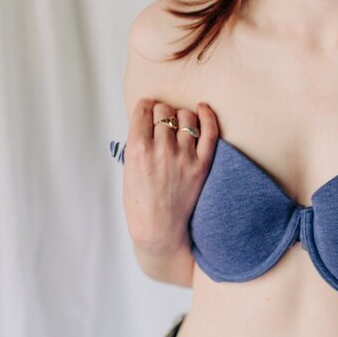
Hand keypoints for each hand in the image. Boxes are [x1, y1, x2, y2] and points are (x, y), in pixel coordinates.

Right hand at [122, 99, 218, 258]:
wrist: (159, 229)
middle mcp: (161, 148)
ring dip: (181, 117)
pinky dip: (207, 115)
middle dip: (161, 113)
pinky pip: (209, 130)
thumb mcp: (127, 169)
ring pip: (186, 116)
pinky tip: (203, 109)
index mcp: (137, 149)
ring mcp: (184, 156)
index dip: (146, 107)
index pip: (144, 109)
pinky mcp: (202, 164)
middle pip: (164, 110)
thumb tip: (149, 121)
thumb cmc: (140, 202)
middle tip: (162, 123)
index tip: (148, 111)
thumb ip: (137, 143)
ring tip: (178, 126)